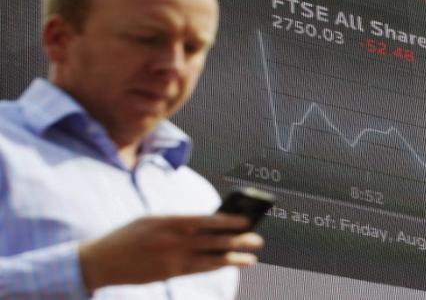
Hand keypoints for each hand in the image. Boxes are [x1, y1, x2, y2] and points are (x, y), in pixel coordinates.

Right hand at [78, 214, 263, 292]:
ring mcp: (170, 259)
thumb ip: (179, 221)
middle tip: (258, 239)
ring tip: (252, 258)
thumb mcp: (152, 220)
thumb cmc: (129, 235)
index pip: (205, 220)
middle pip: (212, 241)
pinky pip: (197, 270)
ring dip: (232, 258)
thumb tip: (209, 223)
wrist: (100, 261)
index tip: (247, 220)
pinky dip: (215, 266)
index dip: (229, 221)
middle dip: (238, 240)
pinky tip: (228, 264)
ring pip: (209, 259)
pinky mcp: (167, 274)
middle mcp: (171, 240)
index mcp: (168, 220)